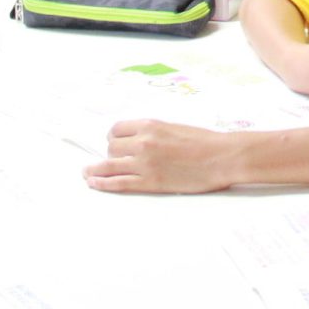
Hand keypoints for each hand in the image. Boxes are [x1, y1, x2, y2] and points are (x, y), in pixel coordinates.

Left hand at [85, 119, 238, 193]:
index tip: (114, 143)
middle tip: (114, 159)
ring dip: (95, 169)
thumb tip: (139, 141)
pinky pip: (118, 183)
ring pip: (109, 165)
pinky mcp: (149, 182)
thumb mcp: (174, 128)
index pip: (117, 129)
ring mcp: (144, 164)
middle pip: (111, 147)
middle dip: (111, 153)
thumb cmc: (205, 142)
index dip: (113, 138)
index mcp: (150, 125)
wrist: (222, 157)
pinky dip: (103, 183)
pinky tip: (94, 183)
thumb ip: (154, 133)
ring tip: (87, 173)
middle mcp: (142, 142)